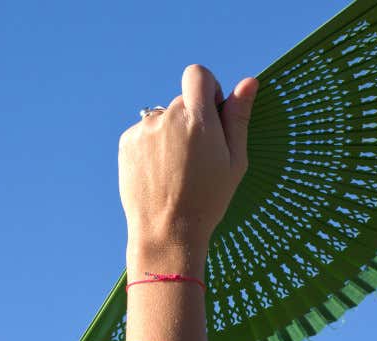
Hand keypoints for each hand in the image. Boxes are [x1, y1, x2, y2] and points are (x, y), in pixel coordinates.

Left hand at [118, 64, 257, 258]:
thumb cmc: (208, 199)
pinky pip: (146, 133)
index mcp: (198, 120)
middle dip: (193, 120)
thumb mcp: (234, 161)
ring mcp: (144, 129)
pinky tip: (162, 174)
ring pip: (163, 119)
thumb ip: (238, 118)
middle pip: (182, 101)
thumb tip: (249, 82)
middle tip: (200, 158)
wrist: (167, 230)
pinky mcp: (127, 142)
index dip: (208, 89)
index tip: (212, 113)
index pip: (198, 75)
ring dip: (172, 135)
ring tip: (178, 170)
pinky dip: (155, 148)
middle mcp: (167, 117)